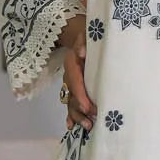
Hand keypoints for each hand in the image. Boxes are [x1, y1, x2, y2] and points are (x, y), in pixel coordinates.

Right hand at [59, 14, 94, 131]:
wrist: (84, 36)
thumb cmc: (90, 35)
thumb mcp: (88, 32)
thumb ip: (84, 41)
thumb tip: (82, 52)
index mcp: (72, 62)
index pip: (75, 80)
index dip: (80, 95)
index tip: (89, 108)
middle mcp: (69, 75)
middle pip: (71, 95)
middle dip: (80, 110)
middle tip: (90, 121)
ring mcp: (71, 83)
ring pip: (71, 101)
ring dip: (77, 115)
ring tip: (87, 127)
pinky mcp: (75, 88)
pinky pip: (71, 102)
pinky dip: (71, 115)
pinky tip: (72, 126)